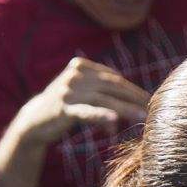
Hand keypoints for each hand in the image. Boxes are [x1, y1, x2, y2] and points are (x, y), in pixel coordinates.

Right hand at [3, 58, 151, 154]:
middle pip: (111, 86)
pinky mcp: (63, 108)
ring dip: (126, 109)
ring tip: (143, 117)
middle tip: (152, 107)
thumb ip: (103, 92)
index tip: (149, 99)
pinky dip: (101, 115)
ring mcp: (68, 91)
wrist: (34, 121)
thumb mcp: (83, 94)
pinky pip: (86, 111)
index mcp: (80, 66)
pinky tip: (114, 119)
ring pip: (104, 99)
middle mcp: (74, 75)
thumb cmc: (65, 107)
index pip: (113, 78)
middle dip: (134, 97)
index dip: (132, 89)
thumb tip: (132, 101)